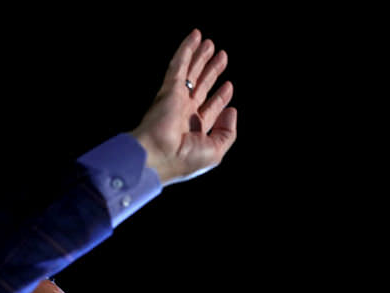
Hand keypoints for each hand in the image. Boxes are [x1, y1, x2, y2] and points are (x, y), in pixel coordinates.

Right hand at [130, 29, 236, 184]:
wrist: (157, 156)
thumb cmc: (184, 159)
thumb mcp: (216, 151)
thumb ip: (227, 132)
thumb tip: (232, 110)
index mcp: (195, 130)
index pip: (211, 108)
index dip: (220, 97)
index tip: (228, 86)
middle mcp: (185, 113)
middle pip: (202, 86)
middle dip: (211, 71)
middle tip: (221, 56)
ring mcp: (176, 100)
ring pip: (191, 73)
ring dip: (200, 57)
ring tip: (209, 43)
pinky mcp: (169, 89)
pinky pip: (179, 65)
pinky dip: (186, 50)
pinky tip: (194, 37)